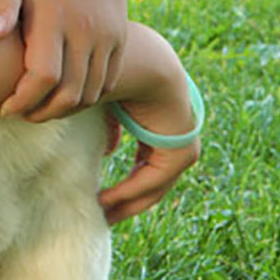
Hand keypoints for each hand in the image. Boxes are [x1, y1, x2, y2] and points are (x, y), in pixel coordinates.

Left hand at [0, 0, 131, 120]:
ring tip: (39, 107)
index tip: (4, 107)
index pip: (42, 77)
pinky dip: (88, 96)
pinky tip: (64, 95)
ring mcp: (108, 35)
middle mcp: (87, 30)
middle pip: (69, 92)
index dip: (23, 100)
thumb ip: (0, 3)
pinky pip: (108, 81)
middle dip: (42, 112)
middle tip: (21, 113)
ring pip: (91, 92)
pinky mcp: (120, 37)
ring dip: (65, 108)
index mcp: (56, 17)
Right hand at [96, 24, 201, 222]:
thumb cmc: (118, 72)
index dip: (120, 187)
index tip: (96, 201)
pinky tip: (104, 200)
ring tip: (99, 214)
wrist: (143, 61)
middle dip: (124, 201)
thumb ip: (109, 128)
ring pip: (152, 185)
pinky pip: (153, 179)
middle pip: (149, 180)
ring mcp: (183, 145)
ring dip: (125, 202)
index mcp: (160, 122)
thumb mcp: (105, 102)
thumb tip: (110, 151)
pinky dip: (129, 191)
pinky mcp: (182, 151)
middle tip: (99, 217)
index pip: (143, 166)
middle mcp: (176, 135)